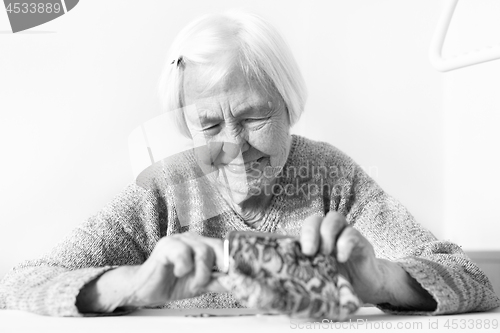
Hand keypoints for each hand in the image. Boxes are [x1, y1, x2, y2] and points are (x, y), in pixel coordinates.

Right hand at [76, 232, 224, 311]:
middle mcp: (192, 239)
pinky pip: (183, 253)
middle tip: (210, 281)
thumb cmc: (173, 283)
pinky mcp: (165, 246)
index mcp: (202, 244)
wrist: (145, 289)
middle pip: (217, 246)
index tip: (237, 274)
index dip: (232, 260)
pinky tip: (178, 273)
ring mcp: (178, 240)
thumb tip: (238, 282)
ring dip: (201, 273)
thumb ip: (218, 281)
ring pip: (203, 251)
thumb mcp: (201, 285)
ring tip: (193, 283)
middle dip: (218, 268)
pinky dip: (184, 267)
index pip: (224, 246)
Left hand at [300, 211, 385, 304]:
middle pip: (316, 219)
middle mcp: (328, 234)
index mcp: (315, 241)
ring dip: (327, 234)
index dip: (297, 237)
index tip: (295, 252)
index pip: (301, 229)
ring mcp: (345, 235)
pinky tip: (341, 258)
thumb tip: (288, 273)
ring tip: (326, 253)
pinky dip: (345, 243)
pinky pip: (352, 234)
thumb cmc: (339, 281)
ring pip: (334, 218)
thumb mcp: (319, 276)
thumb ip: (306, 271)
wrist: (367, 288)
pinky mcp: (361, 243)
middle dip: (310, 232)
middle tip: (308, 251)